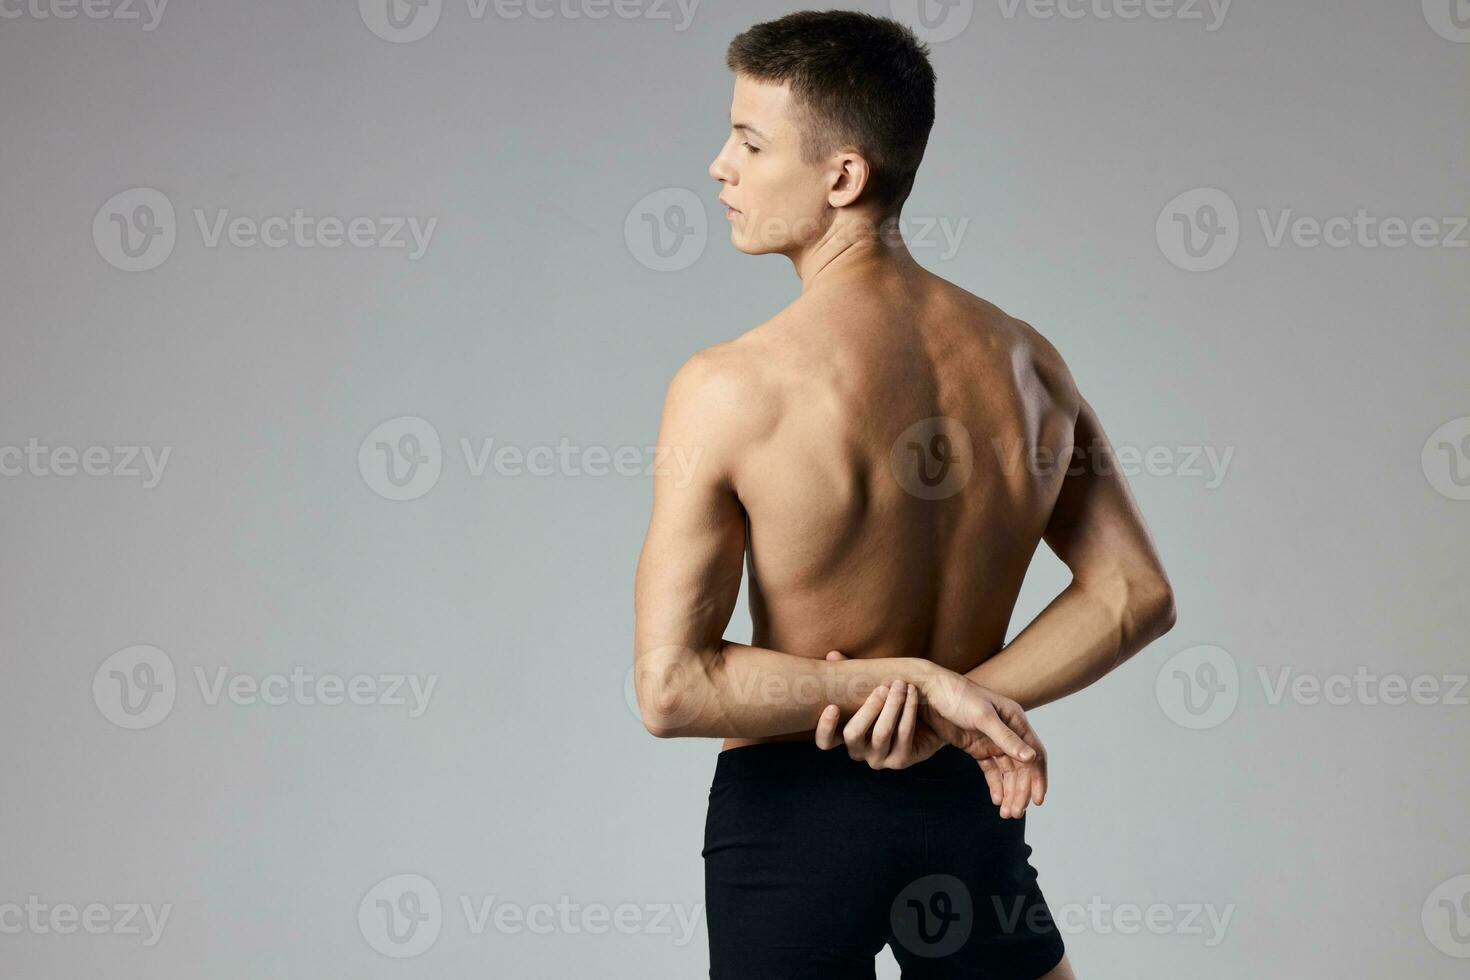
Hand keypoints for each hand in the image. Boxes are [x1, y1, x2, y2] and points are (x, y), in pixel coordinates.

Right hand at [814, 651, 945, 768]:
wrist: (928, 715)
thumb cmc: (890, 699)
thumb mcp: (869, 686)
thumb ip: (849, 673)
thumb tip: (832, 655)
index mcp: (845, 734)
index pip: (825, 742)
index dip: (825, 728)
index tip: (833, 707)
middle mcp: (858, 750)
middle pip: (853, 735)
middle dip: (867, 709)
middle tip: (882, 688)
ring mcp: (879, 758)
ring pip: (881, 733)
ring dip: (892, 706)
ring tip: (901, 685)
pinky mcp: (900, 760)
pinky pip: (903, 735)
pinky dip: (908, 712)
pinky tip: (913, 694)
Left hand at [916, 671, 1047, 817]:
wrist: (926, 692)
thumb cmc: (956, 696)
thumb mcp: (982, 716)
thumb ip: (1005, 738)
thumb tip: (1031, 758)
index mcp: (1015, 720)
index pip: (1035, 753)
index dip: (1038, 777)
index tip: (1037, 800)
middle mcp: (1008, 731)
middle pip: (1022, 767)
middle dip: (1021, 791)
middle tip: (1015, 813)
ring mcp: (991, 740)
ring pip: (1007, 771)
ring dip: (1009, 791)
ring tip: (1006, 812)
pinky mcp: (976, 746)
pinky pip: (991, 770)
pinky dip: (995, 785)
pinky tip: (996, 799)